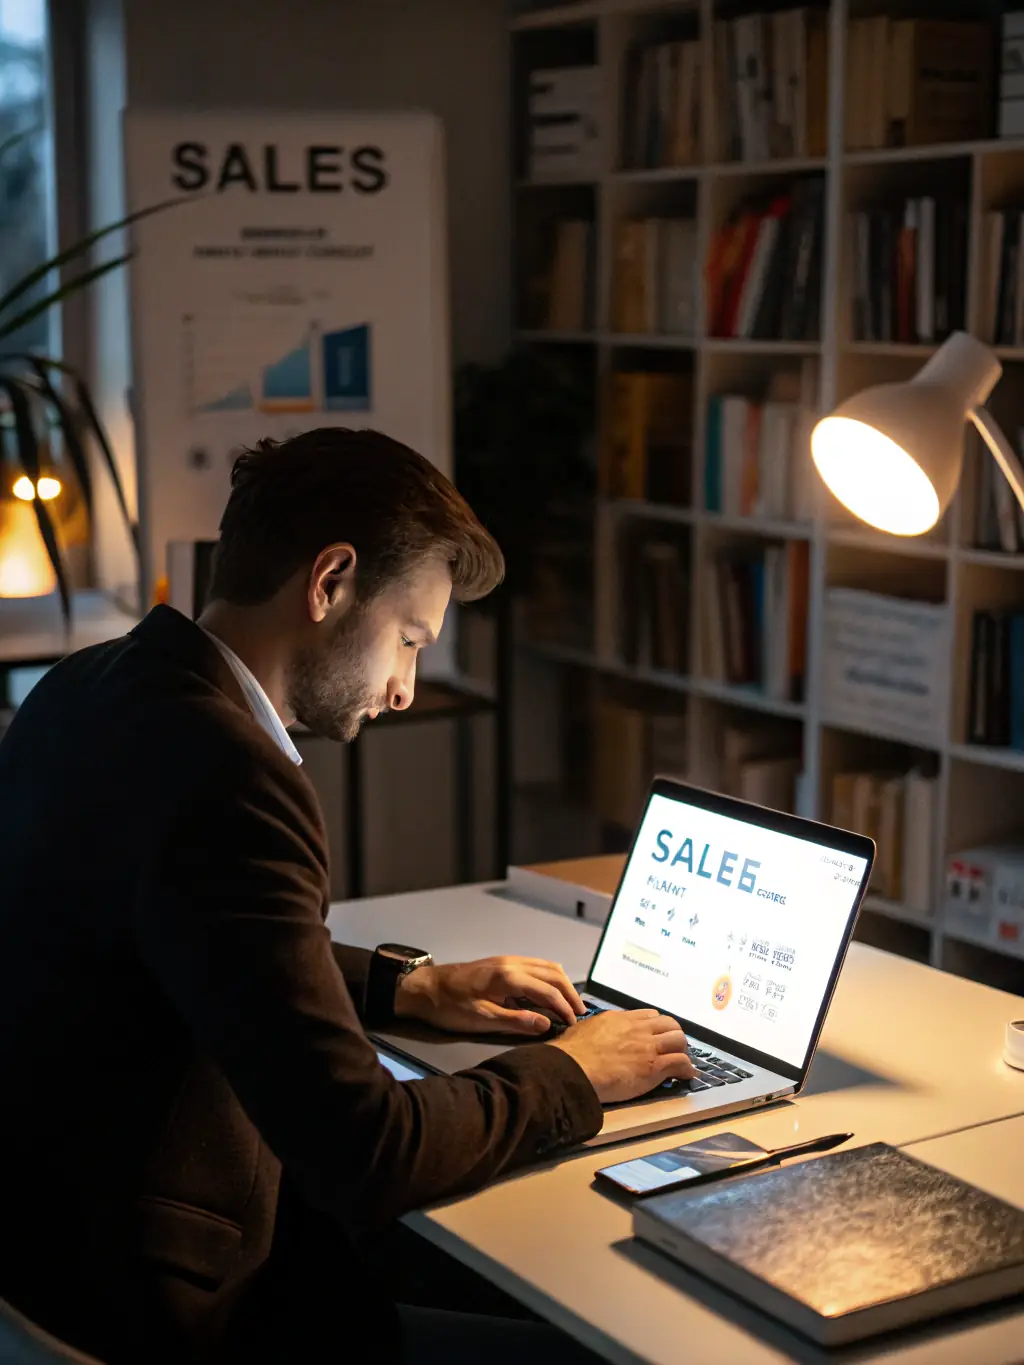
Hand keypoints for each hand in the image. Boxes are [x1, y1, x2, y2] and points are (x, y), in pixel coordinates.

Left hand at [394, 956, 584, 1035]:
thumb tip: (547, 1024)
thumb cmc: (450, 1007)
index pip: (547, 990)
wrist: (424, 988)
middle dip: (570, 993)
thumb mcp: (482, 1020)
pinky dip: (549, 978)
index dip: (564, 1007)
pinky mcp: (502, 963)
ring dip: (561, 983)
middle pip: (553, 972)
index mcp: (508, 977)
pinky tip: (549, 993)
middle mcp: (512, 962)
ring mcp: (507, 960)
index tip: (575, 1024)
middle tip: (580, 1014)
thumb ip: (516, 1022)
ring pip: (546, 965)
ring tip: (570, 1004)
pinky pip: (535, 966)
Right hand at [550, 1009, 694, 1103]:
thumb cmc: (572, 1052)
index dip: (655, 1026)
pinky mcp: (654, 1066)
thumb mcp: (583, 1029)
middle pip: (669, 1024)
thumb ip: (595, 1029)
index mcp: (620, 1019)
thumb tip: (591, 1033)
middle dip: (673, 1035)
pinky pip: (680, 1062)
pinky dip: (686, 1069)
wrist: (575, 1068)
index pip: (648, 1015)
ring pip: (679, 1039)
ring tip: (680, 1061)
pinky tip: (685, 1075)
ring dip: (681, 1050)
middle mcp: (638, 1028)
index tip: (655, 1036)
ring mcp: (648, 1046)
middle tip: (671, 1048)